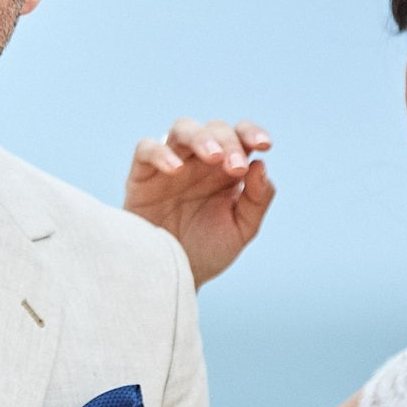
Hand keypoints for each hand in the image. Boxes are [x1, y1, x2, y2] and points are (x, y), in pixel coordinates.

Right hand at [125, 117, 275, 286]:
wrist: (171, 278)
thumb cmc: (207, 252)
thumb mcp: (240, 230)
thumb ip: (257, 200)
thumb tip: (260, 164)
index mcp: (226, 169)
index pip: (240, 135)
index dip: (252, 132)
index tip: (265, 146)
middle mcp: (199, 162)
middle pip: (215, 128)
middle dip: (229, 142)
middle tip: (236, 168)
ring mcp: (170, 165)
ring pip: (182, 128)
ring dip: (200, 137)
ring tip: (213, 157)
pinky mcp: (142, 175)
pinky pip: (146, 149)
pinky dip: (160, 153)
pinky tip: (176, 170)